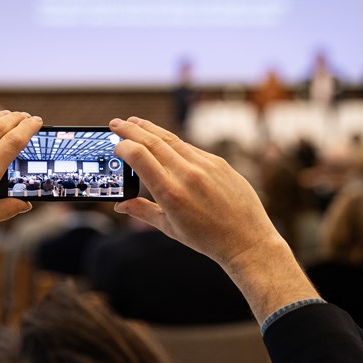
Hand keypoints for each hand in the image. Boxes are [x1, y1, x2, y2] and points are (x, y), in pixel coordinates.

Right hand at [109, 117, 283, 272]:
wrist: (247, 239)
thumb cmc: (207, 238)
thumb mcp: (170, 228)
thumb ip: (143, 212)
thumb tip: (120, 205)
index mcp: (170, 193)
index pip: (139, 156)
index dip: (123, 146)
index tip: (115, 145)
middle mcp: (187, 175)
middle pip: (152, 141)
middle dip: (131, 129)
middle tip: (116, 123)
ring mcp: (205, 166)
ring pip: (172, 139)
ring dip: (151, 129)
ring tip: (136, 123)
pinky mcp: (219, 163)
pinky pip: (191, 148)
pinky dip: (174, 143)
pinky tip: (164, 141)